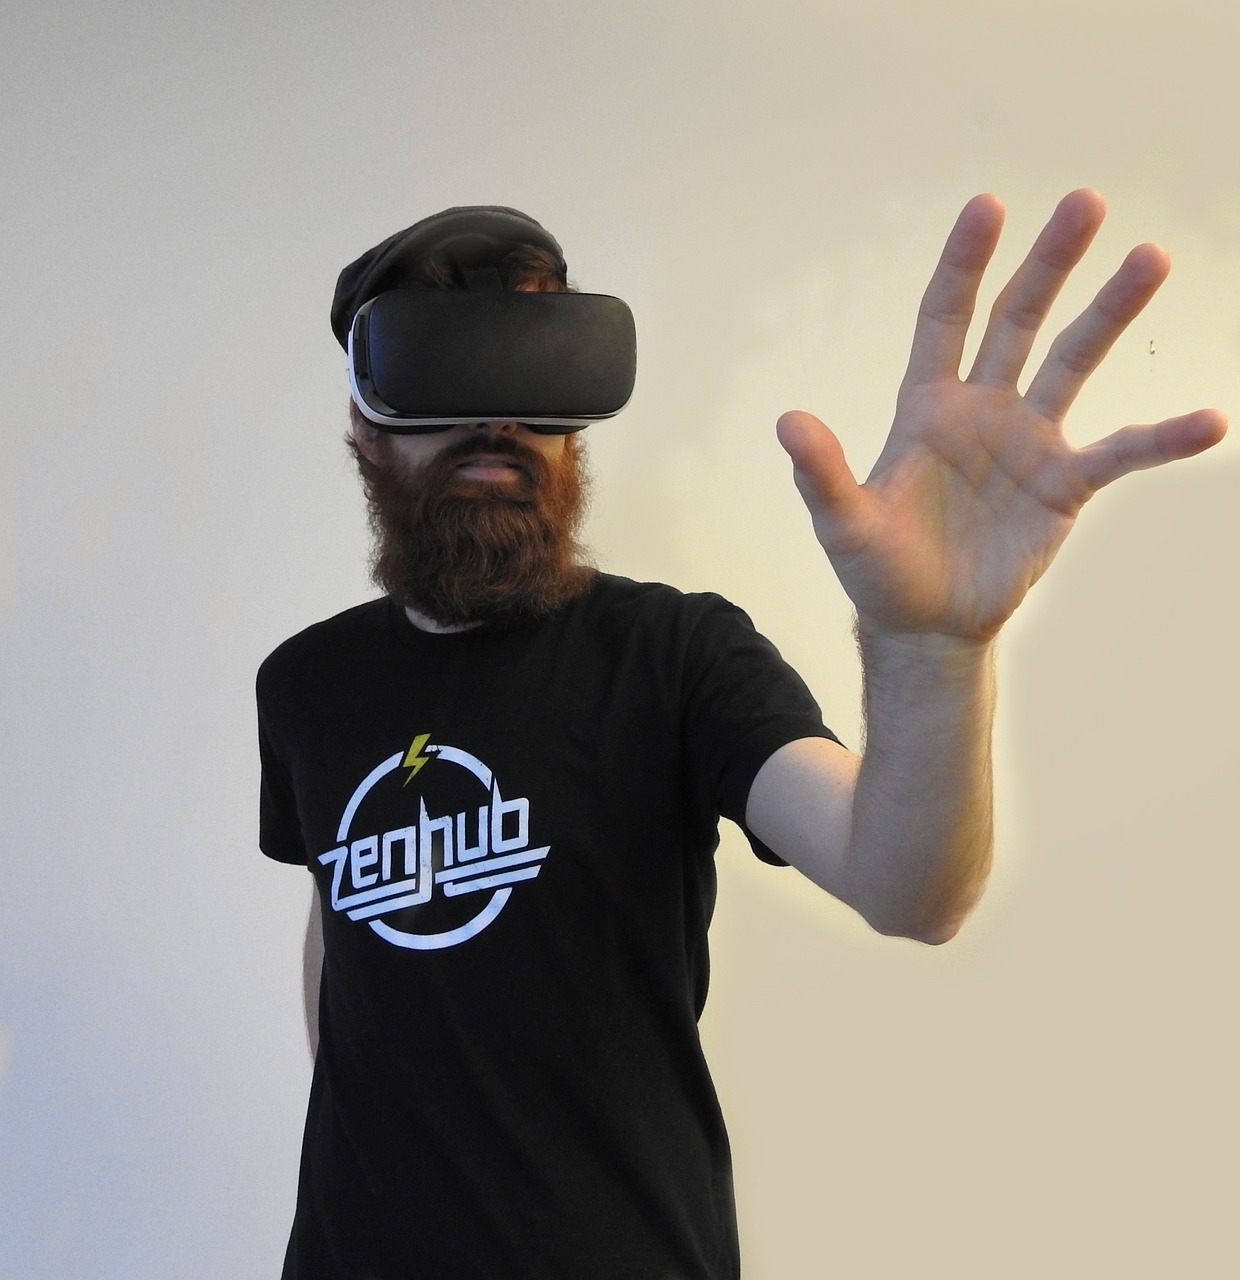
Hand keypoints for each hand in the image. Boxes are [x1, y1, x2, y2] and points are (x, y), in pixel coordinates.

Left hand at [777, 189, 1227, 642]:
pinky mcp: (1063, 486)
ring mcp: (1027, 443)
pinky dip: (1161, 439)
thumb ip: (822, 474)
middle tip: (1085, 202)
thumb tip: (787, 421)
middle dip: (1048, 262)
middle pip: (1019, 319)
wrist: (926, 626)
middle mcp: (981, 410)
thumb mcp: (843, 524)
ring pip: (1073, 362)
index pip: (945, 318)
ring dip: (1110, 313)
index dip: (965, 264)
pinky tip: (1208, 421)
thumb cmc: (878, 572)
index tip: (988, 204)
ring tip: (1150, 257)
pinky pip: (1121, 453)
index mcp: (926, 406)